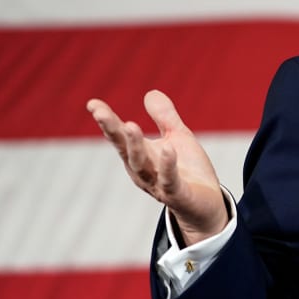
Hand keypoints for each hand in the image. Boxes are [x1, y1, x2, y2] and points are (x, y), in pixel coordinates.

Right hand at [87, 89, 228, 245]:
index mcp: (140, 156)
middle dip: (112, 130)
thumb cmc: (188, 171)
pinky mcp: (177, 194)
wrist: (206, 205)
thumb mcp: (178, 138)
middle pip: (124, 149)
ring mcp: (157, 184)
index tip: (92, 103)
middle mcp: (143, 171)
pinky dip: (167, 165)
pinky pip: (169, 180)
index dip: (106, 121)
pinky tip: (168, 149)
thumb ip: (165, 118)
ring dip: (135, 145)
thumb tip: (150, 92)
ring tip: (130, 125)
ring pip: (141, 165)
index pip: (119, 136)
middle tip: (100, 112)